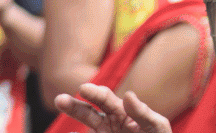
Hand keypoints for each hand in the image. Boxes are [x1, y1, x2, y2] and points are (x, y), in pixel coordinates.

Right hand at [54, 84, 172, 132]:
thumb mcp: (156, 126)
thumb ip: (142, 112)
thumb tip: (128, 95)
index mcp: (122, 111)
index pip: (105, 98)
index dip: (94, 92)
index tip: (84, 89)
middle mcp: (108, 122)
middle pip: (87, 112)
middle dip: (73, 105)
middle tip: (60, 100)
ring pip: (84, 124)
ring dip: (73, 116)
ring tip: (60, 113)